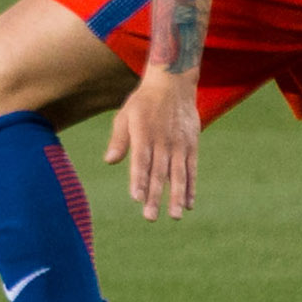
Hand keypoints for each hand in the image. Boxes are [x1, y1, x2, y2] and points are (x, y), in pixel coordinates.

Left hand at [104, 66, 203, 219]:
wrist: (173, 84)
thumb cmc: (143, 102)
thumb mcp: (125, 115)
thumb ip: (119, 139)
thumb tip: (109, 161)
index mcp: (143, 134)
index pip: (141, 161)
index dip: (139, 180)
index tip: (136, 198)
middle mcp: (163, 141)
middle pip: (159, 173)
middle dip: (155, 196)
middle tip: (150, 217)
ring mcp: (179, 144)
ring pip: (178, 174)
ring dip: (175, 196)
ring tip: (174, 216)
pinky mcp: (192, 145)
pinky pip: (192, 169)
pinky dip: (190, 187)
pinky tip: (188, 203)